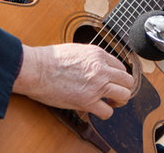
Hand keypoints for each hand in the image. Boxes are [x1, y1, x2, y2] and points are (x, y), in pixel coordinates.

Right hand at [13, 43, 133, 119]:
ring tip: (110, 103)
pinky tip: (96, 109)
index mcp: (97, 54)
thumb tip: (95, 65)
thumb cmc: (48, 59)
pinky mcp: (87, 101)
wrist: (35, 69)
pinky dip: (104, 113)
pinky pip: (108, 112)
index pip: (120, 66)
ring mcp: (96, 85)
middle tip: (114, 94)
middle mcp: (100, 68)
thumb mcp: (75, 49)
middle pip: (127, 81)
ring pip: (124, 95)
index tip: (112, 81)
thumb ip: (90, 57)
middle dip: (123, 88)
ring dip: (119, 101)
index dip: (117, 76)